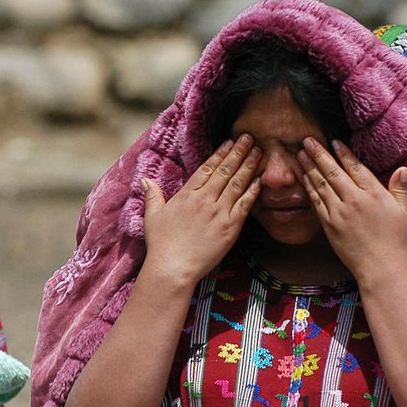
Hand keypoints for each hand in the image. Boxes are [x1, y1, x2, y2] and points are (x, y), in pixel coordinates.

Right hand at [141, 134, 261, 285]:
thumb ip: (153, 195)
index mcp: (187, 194)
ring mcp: (219, 212)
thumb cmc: (161, 244)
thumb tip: (146, 180)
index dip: (220, 153)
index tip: (229, 142)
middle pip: (226, 170)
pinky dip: (253, 191)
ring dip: (249, 166)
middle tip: (249, 138)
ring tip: (259, 152)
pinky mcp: (230, 227)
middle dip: (239, 152)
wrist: (173, 268)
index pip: (207, 168)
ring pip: (238, 183)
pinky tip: (260, 180)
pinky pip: (245, 205)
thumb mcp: (152, 216)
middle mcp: (205, 199)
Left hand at [298, 138, 406, 285]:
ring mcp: (339, 212)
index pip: (355, 167)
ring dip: (309, 167)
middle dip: (319, 154)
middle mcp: (354, 200)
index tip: (333, 141)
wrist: (381, 268)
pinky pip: (316, 202)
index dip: (343, 153)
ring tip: (300, 154)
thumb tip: (402, 168)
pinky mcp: (329, 225)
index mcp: (374, 194)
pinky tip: (303, 178)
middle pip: (333, 172)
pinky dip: (309, 188)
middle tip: (306, 140)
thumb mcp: (404, 212)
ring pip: (321, 184)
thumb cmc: (397, 241)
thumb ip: (399, 189)